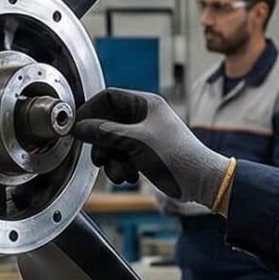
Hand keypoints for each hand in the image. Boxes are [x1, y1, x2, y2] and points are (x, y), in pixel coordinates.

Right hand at [73, 89, 233, 212]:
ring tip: (120, 174)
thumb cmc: (176, 156)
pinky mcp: (146, 153)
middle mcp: (144, 117)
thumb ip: (104, 132)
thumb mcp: (135, 142)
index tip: (77, 127)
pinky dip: (122, 167)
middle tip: (100, 159)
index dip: (91, 111)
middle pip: (107, 123)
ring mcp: (145, 135)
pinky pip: (123, 156)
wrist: (201, 182)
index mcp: (145, 104)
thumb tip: (79, 127)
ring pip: (114, 143)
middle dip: (102, 144)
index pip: (108, 98)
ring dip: (112, 161)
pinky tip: (131, 177)